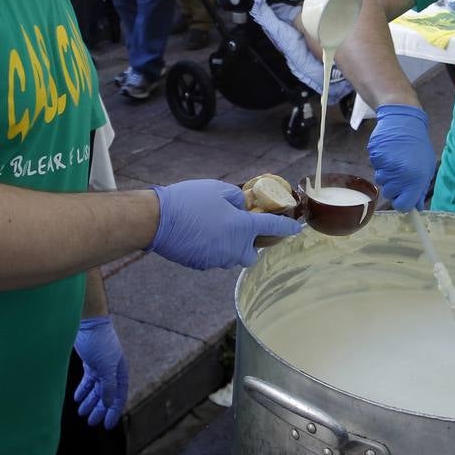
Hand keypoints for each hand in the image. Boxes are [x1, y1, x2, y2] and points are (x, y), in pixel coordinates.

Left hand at [74, 316, 129, 429]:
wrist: (87, 321)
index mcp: (120, 371)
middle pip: (106, 394)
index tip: (108, 426)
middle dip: (99, 409)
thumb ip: (108, 386)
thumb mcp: (105, 366)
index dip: (114, 411)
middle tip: (91, 422)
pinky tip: (77, 398)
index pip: (119, 396)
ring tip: (82, 413)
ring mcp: (100, 366)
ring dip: (90, 401)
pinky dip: (83, 390)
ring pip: (96, 388)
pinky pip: (88, 380)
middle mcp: (112, 370)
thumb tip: (108, 403)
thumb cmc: (99, 342)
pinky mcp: (90, 362)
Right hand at [150, 179, 301, 269]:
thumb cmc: (189, 201)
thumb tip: (241, 205)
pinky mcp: (200, 265)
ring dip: (227, 245)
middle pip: (251, 254)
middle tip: (239, 229)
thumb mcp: (218, 189)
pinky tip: (198, 234)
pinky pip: (212, 257)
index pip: (274, 227)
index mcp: (243, 228)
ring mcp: (216, 260)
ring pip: (230, 256)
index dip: (288, 227)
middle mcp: (233, 249)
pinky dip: (210, 248)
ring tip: (212, 228)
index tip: (297, 228)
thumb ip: (236, 198)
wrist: (157, 220)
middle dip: (249, 245)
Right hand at [368, 105, 436, 211]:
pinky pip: (376, 169)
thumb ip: (420, 188)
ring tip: (395, 160)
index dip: (403, 203)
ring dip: (388, 176)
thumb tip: (416, 206)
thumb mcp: (426, 167)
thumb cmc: (418, 146)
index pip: (403, 205)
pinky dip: (381, 164)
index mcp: (416, 179)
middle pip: (390, 195)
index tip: (404, 197)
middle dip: (395, 188)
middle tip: (401, 173)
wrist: (403, 122)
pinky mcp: (376, 157)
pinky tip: (389, 154)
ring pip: (382, 183)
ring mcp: (386, 166)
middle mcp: (400, 175)